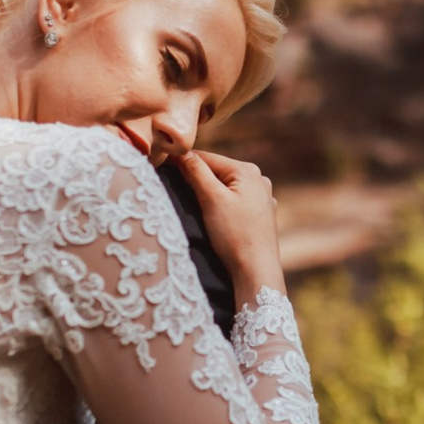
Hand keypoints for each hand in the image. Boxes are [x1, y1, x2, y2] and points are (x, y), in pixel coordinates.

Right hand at [181, 149, 285, 300]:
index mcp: (248, 171)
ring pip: (225, 187)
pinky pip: (234, 201)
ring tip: (189, 199)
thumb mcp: (211, 199)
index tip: (160, 162)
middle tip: (171, 182)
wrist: (256, 271)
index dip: (183, 160)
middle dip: (195, 176)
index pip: (207, 157)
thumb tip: (181, 151)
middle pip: (217, 171)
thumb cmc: (234, 235)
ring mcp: (262, 198)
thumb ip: (196, 172)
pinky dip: (220, 203)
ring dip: (207, 190)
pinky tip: (213, 213)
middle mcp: (259, 180)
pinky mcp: (260, 216)